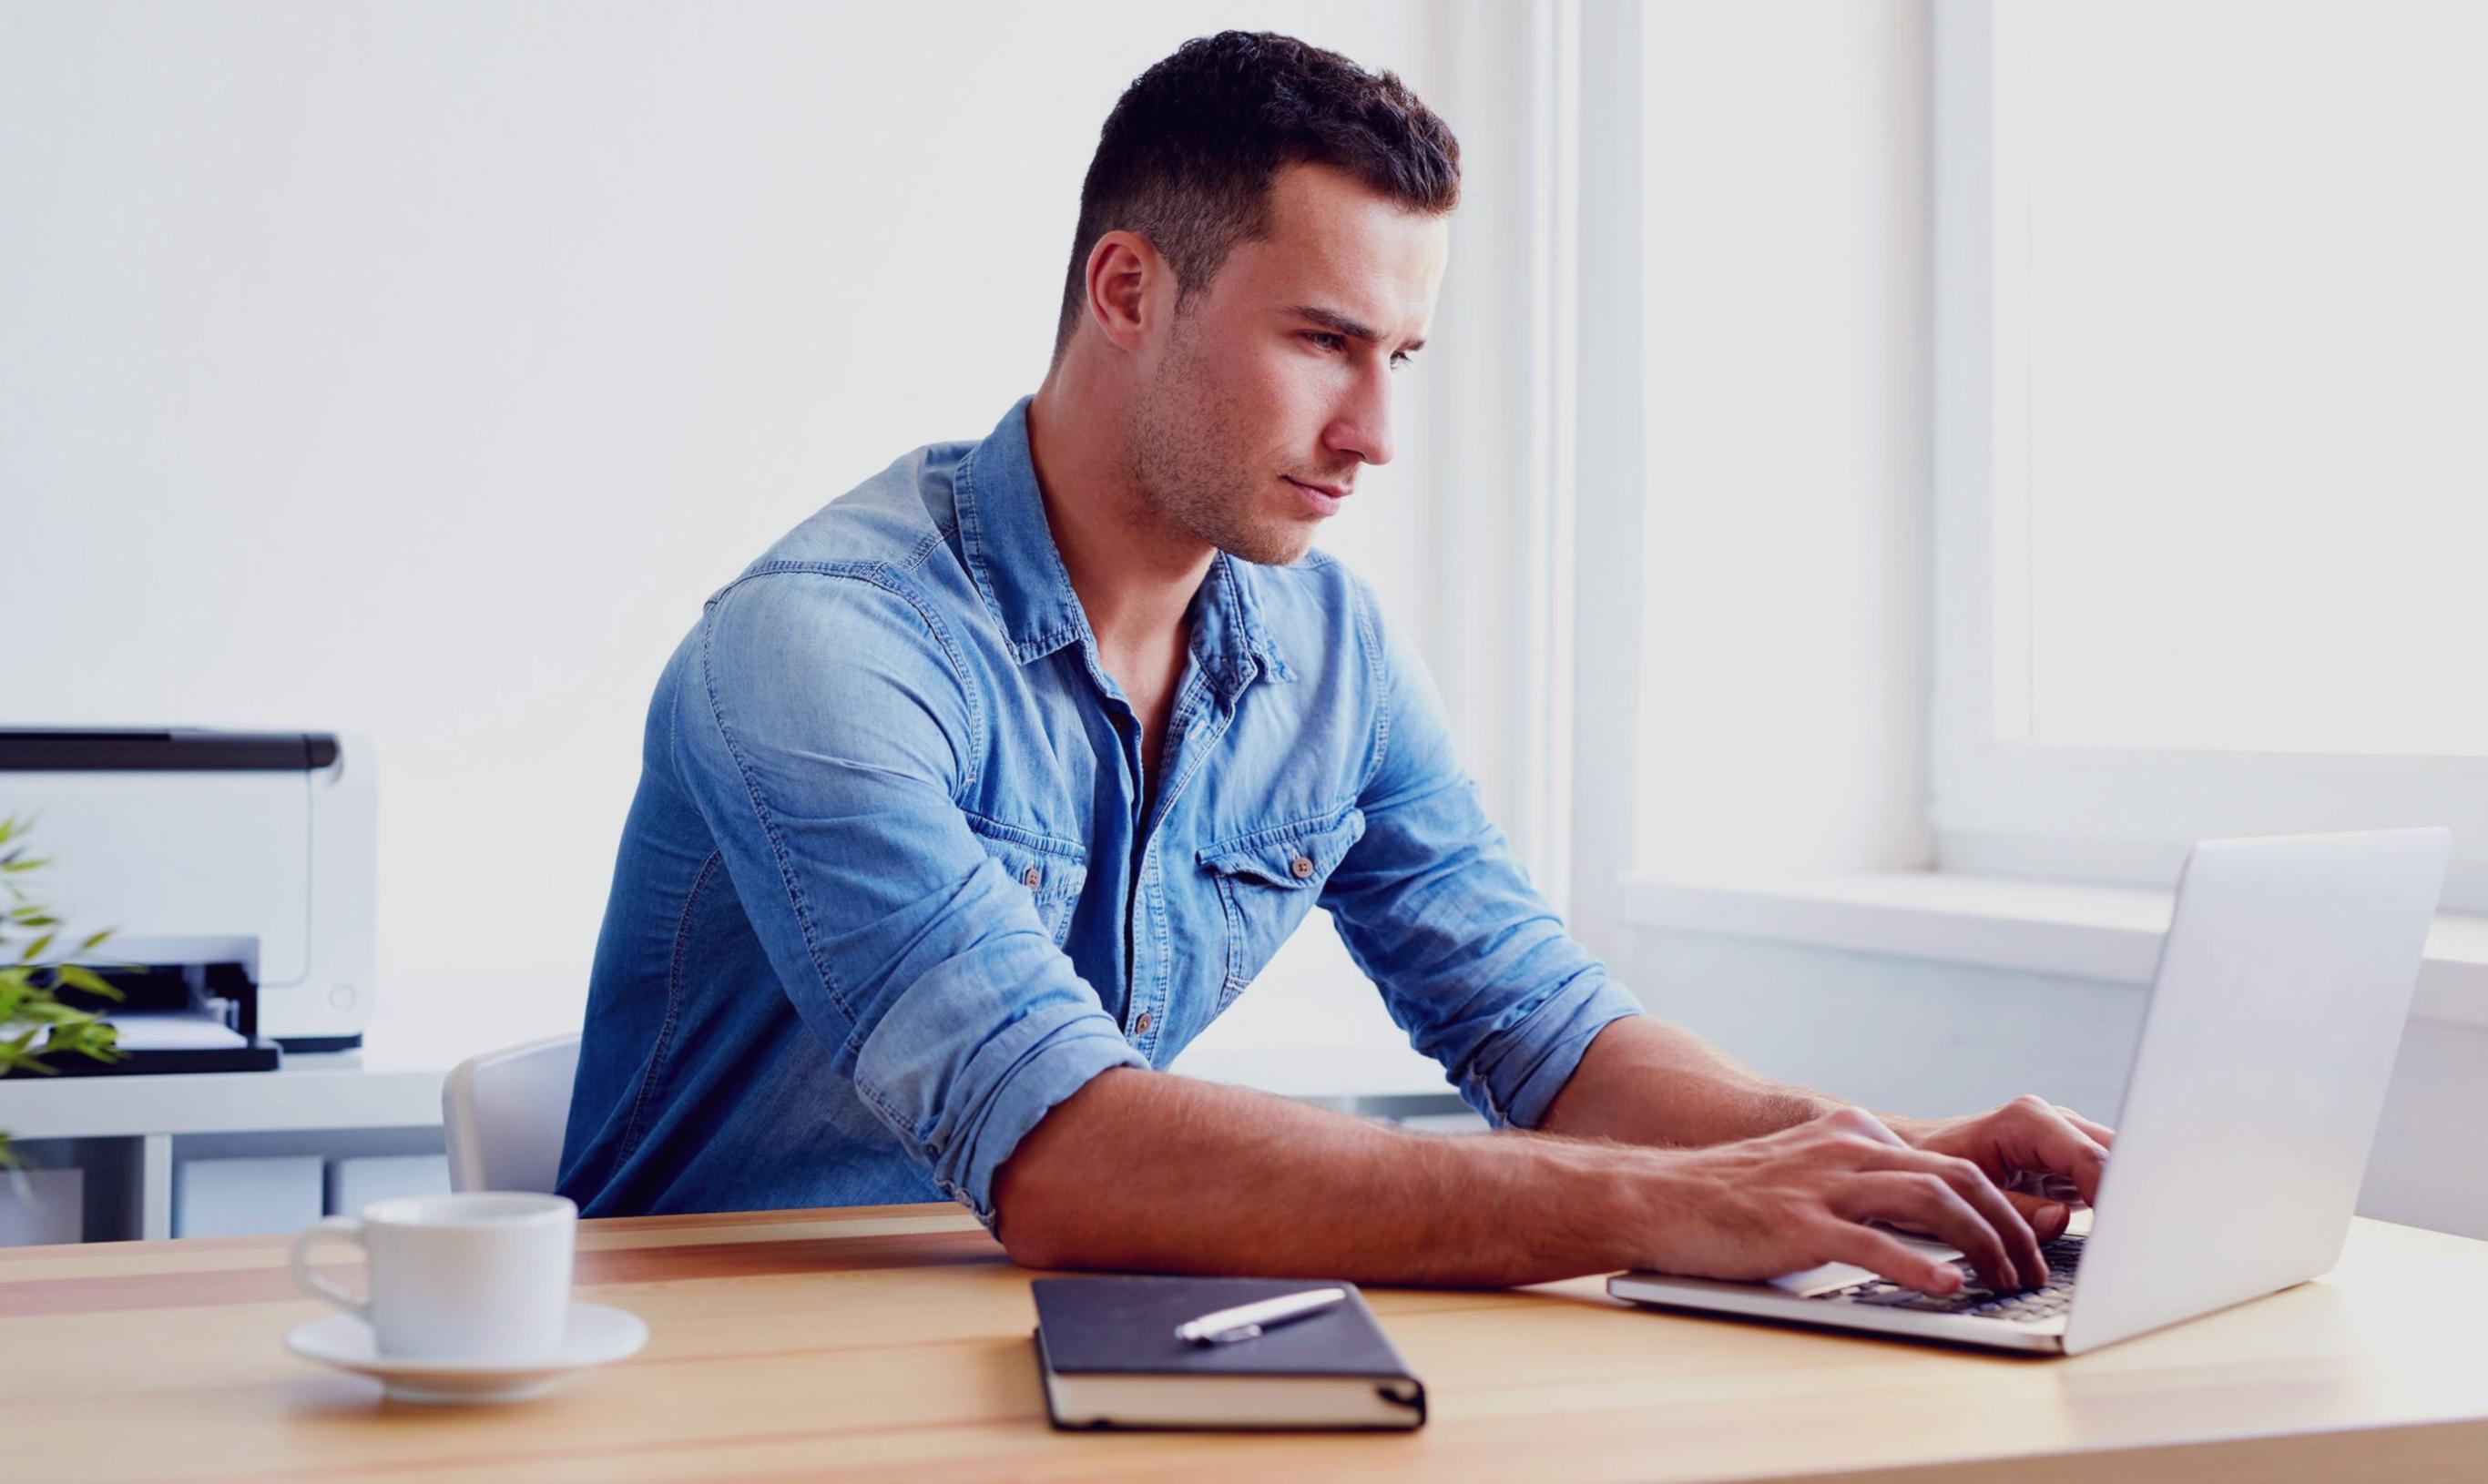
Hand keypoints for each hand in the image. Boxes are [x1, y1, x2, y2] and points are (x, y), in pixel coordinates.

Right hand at [1635, 1106, 2049, 1293]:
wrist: (1656, 1196)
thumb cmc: (1731, 1197)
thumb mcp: (1808, 1172)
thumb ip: (1862, 1184)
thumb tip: (1925, 1222)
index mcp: (1853, 1133)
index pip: (1951, 1164)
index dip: (2001, 1205)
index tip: (2026, 1244)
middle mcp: (1846, 1148)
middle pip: (1957, 1177)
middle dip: (2008, 1227)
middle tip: (2032, 1270)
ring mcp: (1822, 1184)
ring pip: (1930, 1201)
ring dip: (1983, 1245)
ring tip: (2007, 1282)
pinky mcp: (1797, 1224)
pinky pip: (1873, 1243)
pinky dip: (1918, 1265)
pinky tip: (1947, 1287)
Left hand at [1889, 1094, 2116, 1242]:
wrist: (1911, 1154)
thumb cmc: (1926, 1168)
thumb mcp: (1962, 1194)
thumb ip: (2015, 1210)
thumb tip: (2062, 1218)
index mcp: (2028, 1121)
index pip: (2090, 1158)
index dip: (2113, 1194)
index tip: (2127, 1229)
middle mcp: (2053, 1123)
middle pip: (2115, 1158)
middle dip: (2130, 1196)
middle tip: (2139, 1241)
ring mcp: (2064, 1141)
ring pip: (2115, 1168)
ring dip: (2124, 1202)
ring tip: (2134, 1243)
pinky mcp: (2066, 1164)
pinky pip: (2101, 1182)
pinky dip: (2110, 1207)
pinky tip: (2116, 1238)